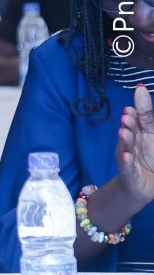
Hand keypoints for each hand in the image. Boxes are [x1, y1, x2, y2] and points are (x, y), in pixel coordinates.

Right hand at [117, 84, 153, 208]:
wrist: (143, 185)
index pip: (142, 117)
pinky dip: (126, 161)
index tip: (139, 89)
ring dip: (125, 138)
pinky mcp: (129, 172)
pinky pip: (127, 166)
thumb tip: (148, 101)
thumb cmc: (151, 160)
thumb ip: (150, 121)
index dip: (141, 105)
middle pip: (131, 129)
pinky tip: (126, 156)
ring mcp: (129, 156)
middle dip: (129, 122)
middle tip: (128, 114)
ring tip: (124, 132)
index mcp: (144, 133)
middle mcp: (133, 142)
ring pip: (126, 145)